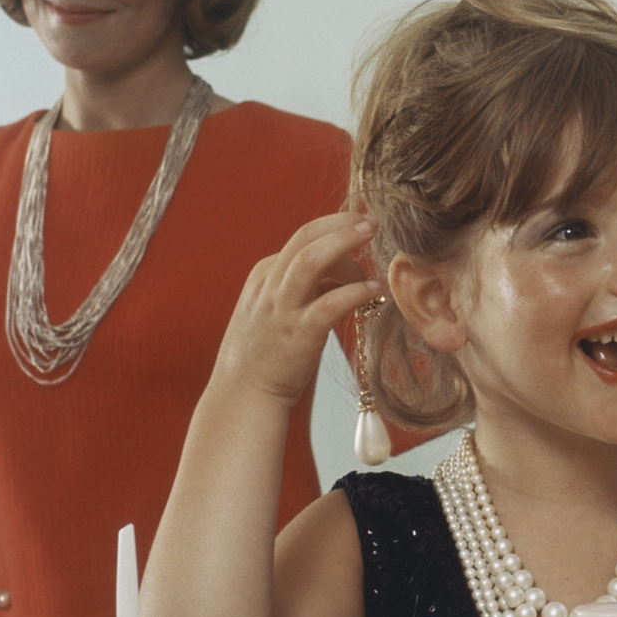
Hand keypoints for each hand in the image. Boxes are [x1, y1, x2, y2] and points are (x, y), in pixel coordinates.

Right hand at [209, 212, 383, 409]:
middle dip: (341, 223)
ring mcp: (283, 309)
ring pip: (312, 260)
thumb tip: (344, 273)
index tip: (360, 224)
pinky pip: (329, 304)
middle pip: (306, 238)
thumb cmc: (267, 353)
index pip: (303, 239)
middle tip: (372, 220)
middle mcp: (271, 285)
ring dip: (345, 242)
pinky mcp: (298, 334)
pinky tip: (373, 290)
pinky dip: (354, 291)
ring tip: (372, 236)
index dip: (335, 229)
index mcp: (265, 275)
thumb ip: (304, 287)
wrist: (243, 395)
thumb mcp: (277, 308)